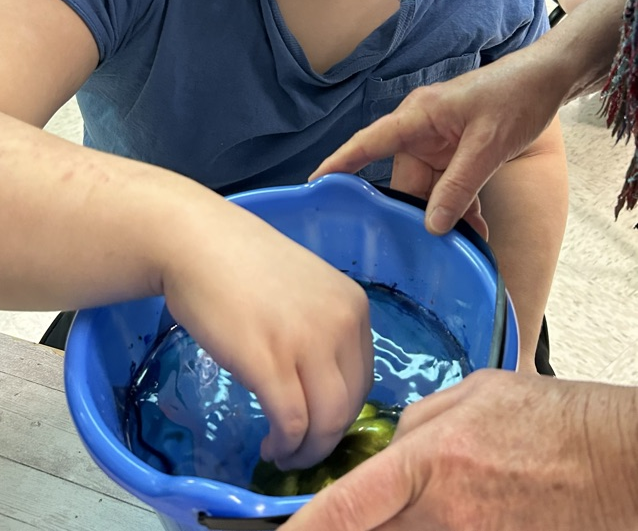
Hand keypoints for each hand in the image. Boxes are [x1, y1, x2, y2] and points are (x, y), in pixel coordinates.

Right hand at [158, 191, 373, 470]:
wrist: (197, 242)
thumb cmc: (242, 263)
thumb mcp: (304, 290)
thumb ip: (324, 328)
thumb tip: (327, 384)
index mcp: (353, 305)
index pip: (363, 378)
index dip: (341, 411)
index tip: (317, 424)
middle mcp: (341, 323)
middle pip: (349, 405)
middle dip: (326, 438)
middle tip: (300, 449)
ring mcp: (306, 342)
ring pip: (326, 422)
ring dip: (307, 450)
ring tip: (283, 453)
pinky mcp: (269, 362)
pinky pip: (291, 422)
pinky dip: (284, 445)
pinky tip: (269, 445)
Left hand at [283, 369, 637, 530]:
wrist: (607, 458)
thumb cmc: (543, 417)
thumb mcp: (471, 394)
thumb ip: (418, 421)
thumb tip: (390, 443)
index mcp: (428, 460)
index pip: (347, 506)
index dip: (304, 529)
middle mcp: (440, 513)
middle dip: (350, 523)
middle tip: (347, 507)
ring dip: (397, 521)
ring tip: (435, 487)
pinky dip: (429, 527)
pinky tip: (456, 501)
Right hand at [310, 54, 557, 235]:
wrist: (547, 82)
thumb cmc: (514, 98)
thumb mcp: (487, 146)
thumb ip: (459, 186)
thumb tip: (432, 226)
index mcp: (418, 117)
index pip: (369, 143)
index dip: (340, 164)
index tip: (315, 186)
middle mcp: (421, 130)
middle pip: (403, 180)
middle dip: (415, 214)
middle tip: (427, 249)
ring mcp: (438, 142)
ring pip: (428, 189)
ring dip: (444, 216)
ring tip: (464, 243)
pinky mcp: (456, 152)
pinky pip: (448, 186)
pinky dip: (459, 207)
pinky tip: (475, 230)